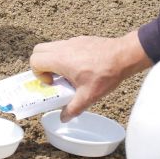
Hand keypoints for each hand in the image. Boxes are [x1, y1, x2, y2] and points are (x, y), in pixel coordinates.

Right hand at [29, 32, 151, 121]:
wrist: (124, 56)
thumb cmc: (106, 74)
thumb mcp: (89, 96)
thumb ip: (73, 108)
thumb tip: (63, 118)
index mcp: (60, 59)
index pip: (35, 61)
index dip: (39, 74)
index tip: (53, 82)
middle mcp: (63, 47)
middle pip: (38, 50)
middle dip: (40, 65)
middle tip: (53, 77)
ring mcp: (72, 41)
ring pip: (51, 47)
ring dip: (53, 60)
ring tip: (67, 74)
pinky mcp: (81, 40)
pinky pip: (65, 46)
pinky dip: (65, 56)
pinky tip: (81, 67)